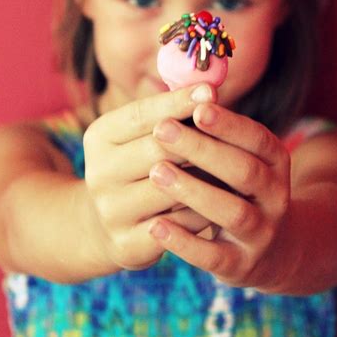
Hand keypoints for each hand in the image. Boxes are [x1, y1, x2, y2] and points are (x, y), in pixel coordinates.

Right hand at [83, 84, 216, 269]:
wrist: (115, 224)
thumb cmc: (143, 164)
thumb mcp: (145, 135)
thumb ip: (172, 113)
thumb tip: (211, 90)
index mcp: (99, 137)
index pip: (141, 114)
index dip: (178, 102)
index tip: (213, 91)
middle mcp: (98, 173)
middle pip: (157, 149)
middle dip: (198, 139)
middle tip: (233, 134)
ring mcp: (111, 212)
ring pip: (173, 189)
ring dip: (208, 177)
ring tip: (238, 167)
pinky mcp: (129, 245)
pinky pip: (181, 225)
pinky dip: (205, 212)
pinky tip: (225, 203)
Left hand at [147, 102, 290, 288]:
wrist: (271, 252)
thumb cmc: (239, 190)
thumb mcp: (239, 158)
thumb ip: (215, 132)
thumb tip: (185, 91)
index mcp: (276, 163)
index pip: (257, 139)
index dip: (229, 124)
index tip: (197, 107)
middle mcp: (275, 197)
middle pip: (245, 171)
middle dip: (204, 149)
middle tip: (163, 130)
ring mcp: (262, 233)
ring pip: (233, 212)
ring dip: (195, 191)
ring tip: (156, 172)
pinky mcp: (242, 265)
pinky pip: (215, 256)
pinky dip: (186, 242)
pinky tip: (156, 226)